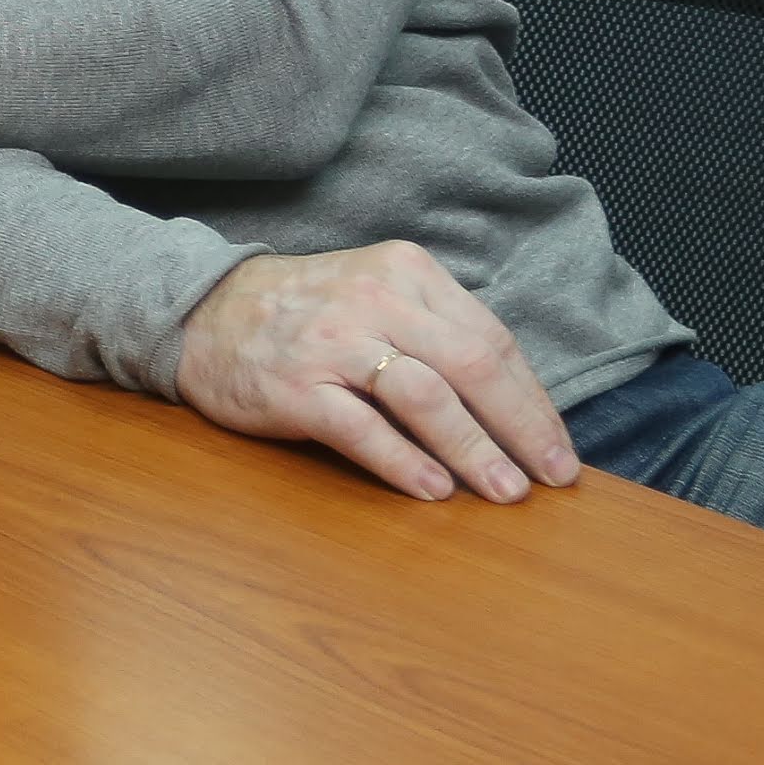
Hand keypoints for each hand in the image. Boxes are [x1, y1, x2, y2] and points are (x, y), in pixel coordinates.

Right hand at [169, 242, 577, 503]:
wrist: (206, 314)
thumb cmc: (309, 314)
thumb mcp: (379, 294)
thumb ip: (438, 332)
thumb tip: (514, 406)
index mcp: (407, 273)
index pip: (491, 338)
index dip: (533, 400)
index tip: (557, 447)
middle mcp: (375, 300)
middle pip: (471, 366)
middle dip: (520, 428)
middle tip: (552, 478)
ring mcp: (333, 344)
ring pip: (424, 398)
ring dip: (474, 450)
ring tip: (503, 491)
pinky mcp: (295, 387)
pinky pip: (362, 430)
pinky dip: (405, 462)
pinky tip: (435, 489)